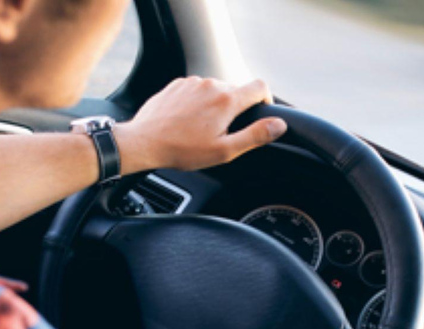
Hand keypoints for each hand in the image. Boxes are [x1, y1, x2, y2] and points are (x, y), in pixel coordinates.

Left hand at [113, 77, 287, 173]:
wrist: (143, 142)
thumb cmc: (182, 150)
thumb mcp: (224, 150)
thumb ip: (255, 136)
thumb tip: (279, 125)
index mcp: (227, 100)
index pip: (260, 87)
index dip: (266, 100)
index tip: (260, 113)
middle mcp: (211, 84)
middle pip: (236, 90)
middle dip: (235, 109)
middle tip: (222, 133)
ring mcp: (192, 82)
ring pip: (215, 90)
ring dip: (215, 106)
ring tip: (201, 129)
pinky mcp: (177, 84)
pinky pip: (196, 90)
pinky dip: (198, 103)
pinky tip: (187, 122)